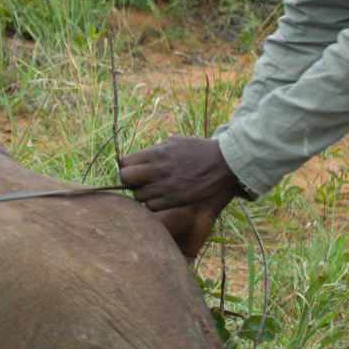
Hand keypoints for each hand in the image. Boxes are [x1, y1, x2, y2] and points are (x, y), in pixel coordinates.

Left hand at [118, 135, 242, 255]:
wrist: (223, 163)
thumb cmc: (198, 150)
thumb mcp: (174, 141)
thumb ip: (155, 149)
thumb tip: (140, 158)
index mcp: (156, 154)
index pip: (125, 162)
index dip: (127, 166)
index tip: (134, 168)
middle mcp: (158, 170)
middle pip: (125, 178)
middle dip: (128, 180)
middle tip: (138, 180)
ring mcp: (166, 187)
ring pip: (137, 196)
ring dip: (142, 193)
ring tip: (153, 189)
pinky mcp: (175, 200)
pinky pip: (152, 207)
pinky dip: (153, 203)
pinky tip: (161, 197)